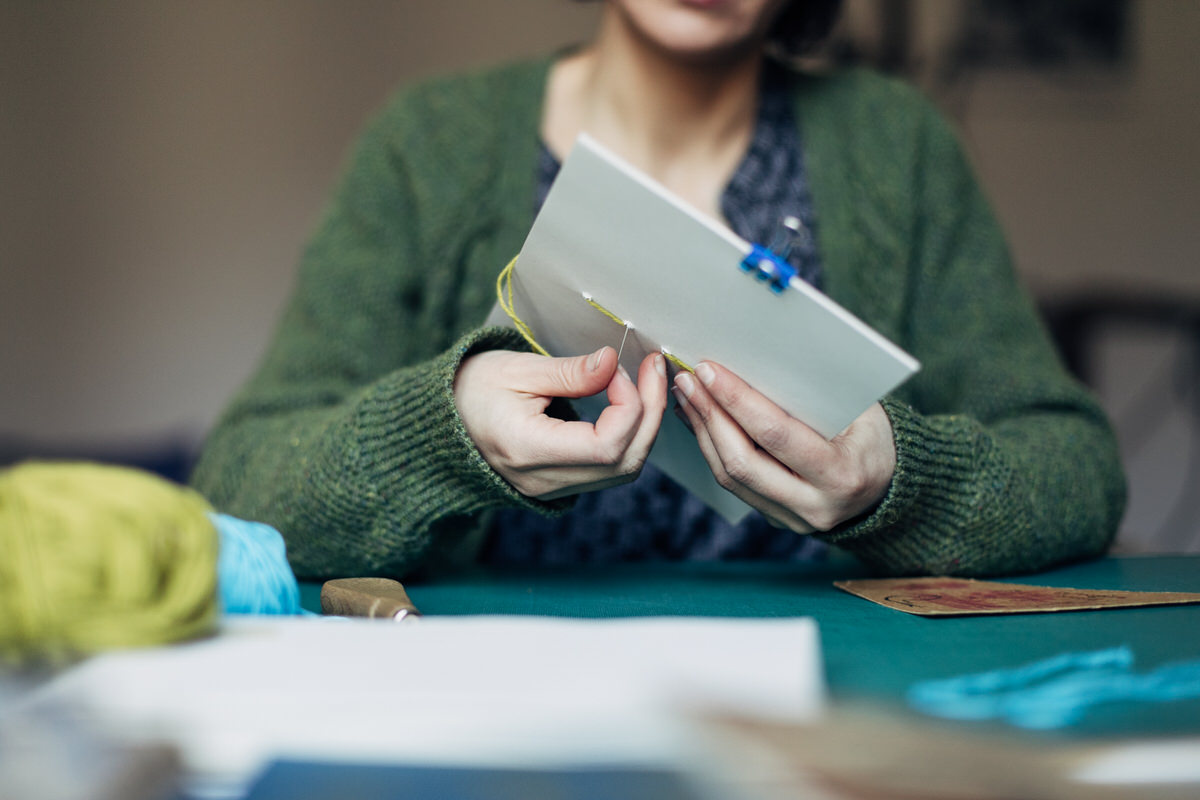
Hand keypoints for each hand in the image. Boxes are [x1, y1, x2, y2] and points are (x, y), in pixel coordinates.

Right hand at [454, 347, 667, 500]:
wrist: (439, 426)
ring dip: (645, 427)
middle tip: (654, 369)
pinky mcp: (559, 484)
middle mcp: (543, 479)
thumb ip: (568, 371)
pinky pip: (610, 469)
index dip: (629, 405)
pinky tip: (629, 405)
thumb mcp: (514, 370)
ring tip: (646, 383)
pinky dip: (629, 437)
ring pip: (624, 470)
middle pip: (625, 462)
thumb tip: (612, 362)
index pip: (606, 445)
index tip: (618, 369)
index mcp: (527, 450)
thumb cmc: (470, 392)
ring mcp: (552, 487)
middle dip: (651, 413)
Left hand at [672, 361, 894, 532]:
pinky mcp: (774, 518)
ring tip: (686, 393)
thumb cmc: (873, 436)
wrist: (888, 488)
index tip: (709, 369)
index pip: (776, 435)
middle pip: (744, 461)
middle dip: (711, 415)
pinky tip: (698, 419)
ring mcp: (791, 518)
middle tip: (687, 378)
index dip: (737, 400)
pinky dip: (711, 448)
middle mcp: (814, 506)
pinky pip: (733, 484)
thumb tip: (753, 358)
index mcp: (841, 475)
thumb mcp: (860, 411)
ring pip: (730, 476)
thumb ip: (813, 394)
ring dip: (702, 431)